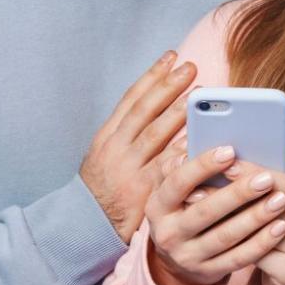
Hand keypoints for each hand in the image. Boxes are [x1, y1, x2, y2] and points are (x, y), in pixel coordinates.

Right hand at [79, 51, 195, 241]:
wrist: (85, 228)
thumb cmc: (103, 189)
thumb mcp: (106, 155)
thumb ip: (129, 133)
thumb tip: (161, 105)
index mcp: (108, 136)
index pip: (131, 99)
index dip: (152, 76)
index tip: (171, 56)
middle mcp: (116, 148)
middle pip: (145, 111)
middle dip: (168, 87)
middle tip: (191, 68)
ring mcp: (128, 169)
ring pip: (155, 135)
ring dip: (179, 114)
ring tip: (199, 96)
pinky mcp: (141, 191)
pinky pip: (164, 168)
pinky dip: (181, 153)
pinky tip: (197, 140)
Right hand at [145, 146, 284, 284]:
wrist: (178, 256)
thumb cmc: (184, 205)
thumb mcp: (176, 186)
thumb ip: (185, 161)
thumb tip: (197, 132)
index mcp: (158, 204)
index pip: (178, 182)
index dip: (203, 166)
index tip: (231, 150)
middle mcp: (168, 232)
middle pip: (205, 211)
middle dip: (237, 193)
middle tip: (267, 178)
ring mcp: (187, 256)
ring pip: (225, 237)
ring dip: (255, 218)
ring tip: (280, 199)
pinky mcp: (208, 272)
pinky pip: (238, 259)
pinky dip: (261, 243)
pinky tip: (279, 226)